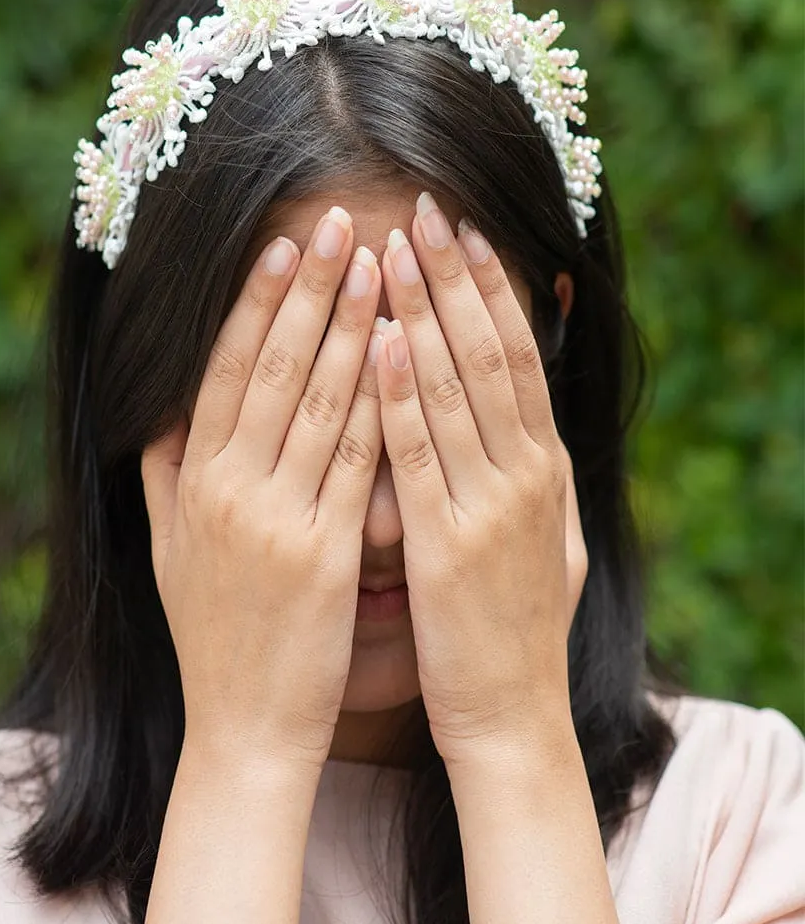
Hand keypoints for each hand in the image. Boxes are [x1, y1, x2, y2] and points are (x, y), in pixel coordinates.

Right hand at [141, 209, 385, 771]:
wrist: (244, 727)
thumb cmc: (214, 636)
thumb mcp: (168, 552)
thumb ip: (165, 475)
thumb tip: (162, 410)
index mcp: (193, 483)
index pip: (224, 371)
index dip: (255, 304)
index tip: (284, 247)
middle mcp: (229, 491)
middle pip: (273, 369)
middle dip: (311, 290)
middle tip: (343, 222)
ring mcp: (276, 521)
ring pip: (319, 403)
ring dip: (354, 327)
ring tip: (384, 265)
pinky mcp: (326, 555)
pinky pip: (359, 463)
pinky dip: (381, 403)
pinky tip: (406, 355)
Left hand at [373, 194, 588, 762]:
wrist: (512, 716)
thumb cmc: (514, 630)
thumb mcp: (541, 542)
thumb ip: (528, 477)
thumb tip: (522, 423)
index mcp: (546, 469)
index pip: (518, 356)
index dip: (488, 289)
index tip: (458, 229)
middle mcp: (529, 475)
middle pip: (490, 353)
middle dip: (455, 277)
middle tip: (425, 207)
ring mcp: (493, 508)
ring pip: (456, 388)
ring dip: (423, 312)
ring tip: (392, 248)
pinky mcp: (449, 544)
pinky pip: (420, 454)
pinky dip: (400, 391)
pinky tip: (377, 340)